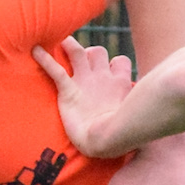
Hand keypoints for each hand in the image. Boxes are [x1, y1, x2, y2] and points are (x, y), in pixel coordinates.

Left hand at [33, 36, 134, 158]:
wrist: (106, 143)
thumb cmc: (121, 137)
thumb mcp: (133, 119)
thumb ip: (136, 111)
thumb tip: (149, 120)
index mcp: (120, 84)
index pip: (120, 61)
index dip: (112, 63)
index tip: (106, 69)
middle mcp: (103, 78)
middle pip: (99, 52)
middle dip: (90, 53)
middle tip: (80, 62)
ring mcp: (85, 83)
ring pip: (78, 52)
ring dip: (68, 46)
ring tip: (58, 42)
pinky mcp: (69, 92)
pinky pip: (56, 70)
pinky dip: (44, 59)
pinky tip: (34, 50)